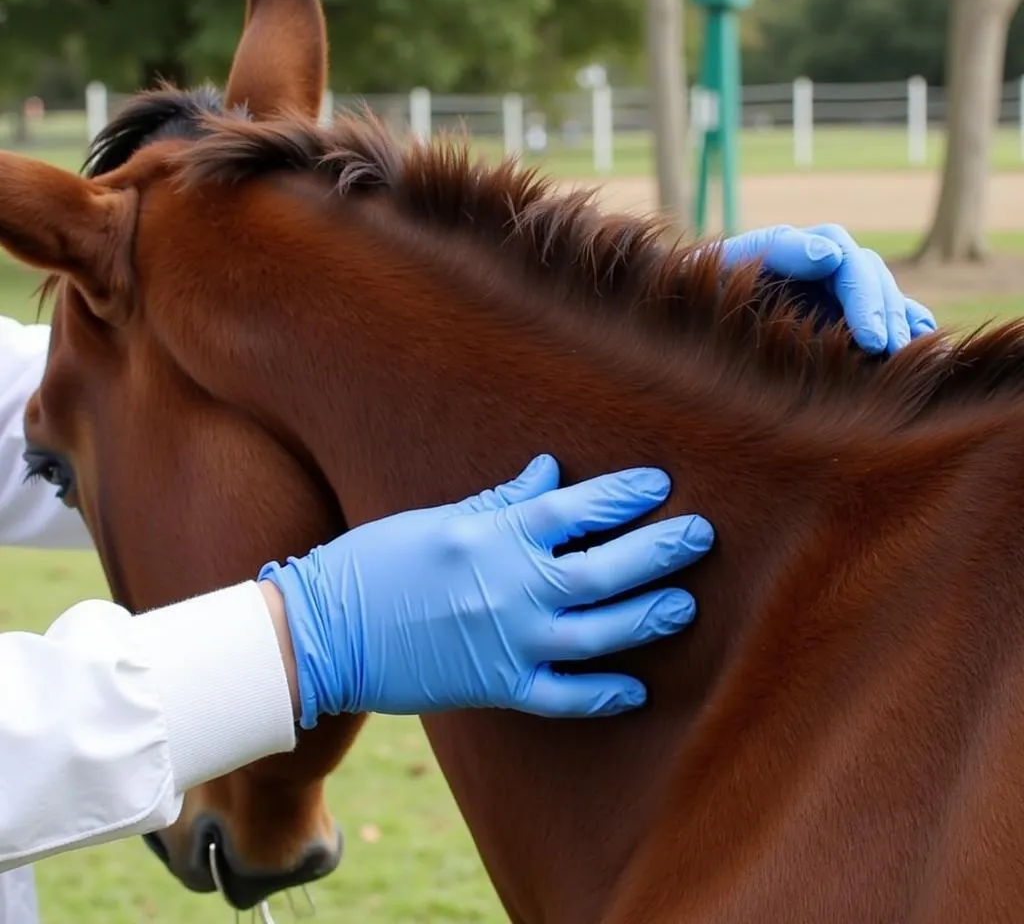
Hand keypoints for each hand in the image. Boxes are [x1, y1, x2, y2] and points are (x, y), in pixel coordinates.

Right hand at [257, 454, 712, 724]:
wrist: (326, 632)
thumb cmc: (378, 561)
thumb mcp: (440, 518)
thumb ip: (502, 499)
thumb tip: (551, 472)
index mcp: (495, 536)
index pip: (579, 508)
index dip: (625, 495)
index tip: (661, 484)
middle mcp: (512, 588)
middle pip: (606, 568)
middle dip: (661, 550)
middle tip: (702, 536)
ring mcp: (509, 642)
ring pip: (600, 633)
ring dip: (648, 617)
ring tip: (685, 604)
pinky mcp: (497, 687)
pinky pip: (563, 696)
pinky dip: (602, 696)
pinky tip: (636, 690)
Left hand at [716, 223, 936, 355]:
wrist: (687, 322)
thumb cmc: (697, 294)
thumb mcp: (717, 270)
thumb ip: (772, 253)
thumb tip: (830, 255)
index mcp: (791, 248)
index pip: (838, 256)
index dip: (858, 293)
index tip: (869, 333)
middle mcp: (821, 264)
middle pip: (867, 276)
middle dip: (880, 311)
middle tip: (885, 349)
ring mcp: (836, 290)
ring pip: (885, 295)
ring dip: (901, 322)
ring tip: (908, 356)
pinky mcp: (848, 318)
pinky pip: (891, 317)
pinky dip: (912, 329)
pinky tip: (930, 353)